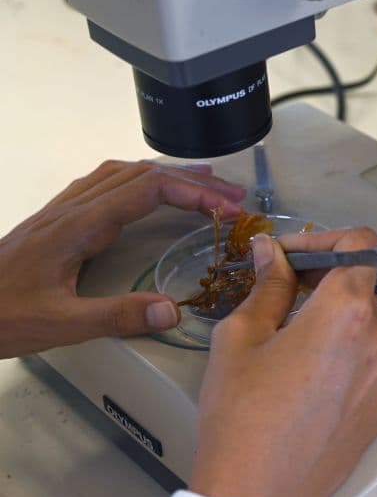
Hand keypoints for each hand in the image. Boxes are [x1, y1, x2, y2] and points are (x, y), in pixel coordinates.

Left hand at [0, 160, 245, 357]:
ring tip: (205, 183)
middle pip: (142, 174)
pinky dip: (142, 179)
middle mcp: (73, 208)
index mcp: (79, 225)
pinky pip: (107, 182)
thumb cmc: (0, 315)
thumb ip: (116, 316)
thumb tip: (173, 309)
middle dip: (193, 180)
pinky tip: (150, 191)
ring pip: (124, 172)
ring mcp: (63, 210)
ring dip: (169, 173)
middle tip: (233, 196)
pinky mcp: (57, 219)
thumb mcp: (59, 324)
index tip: (226, 211)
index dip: (193, 194)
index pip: (148, 190)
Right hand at [190, 228, 376, 496]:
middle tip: (280, 292)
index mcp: (344, 312)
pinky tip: (306, 374)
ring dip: (334, 318)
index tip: (293, 255)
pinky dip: (345, 353)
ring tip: (290, 338)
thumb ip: (267, 285)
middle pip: (361, 285)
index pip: (360, 244)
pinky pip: (369, 361)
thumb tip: (272, 252)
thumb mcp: (241, 337)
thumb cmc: (242, 416)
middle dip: (323, 280)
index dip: (326, 239)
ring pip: (365, 324)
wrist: (257, 493)